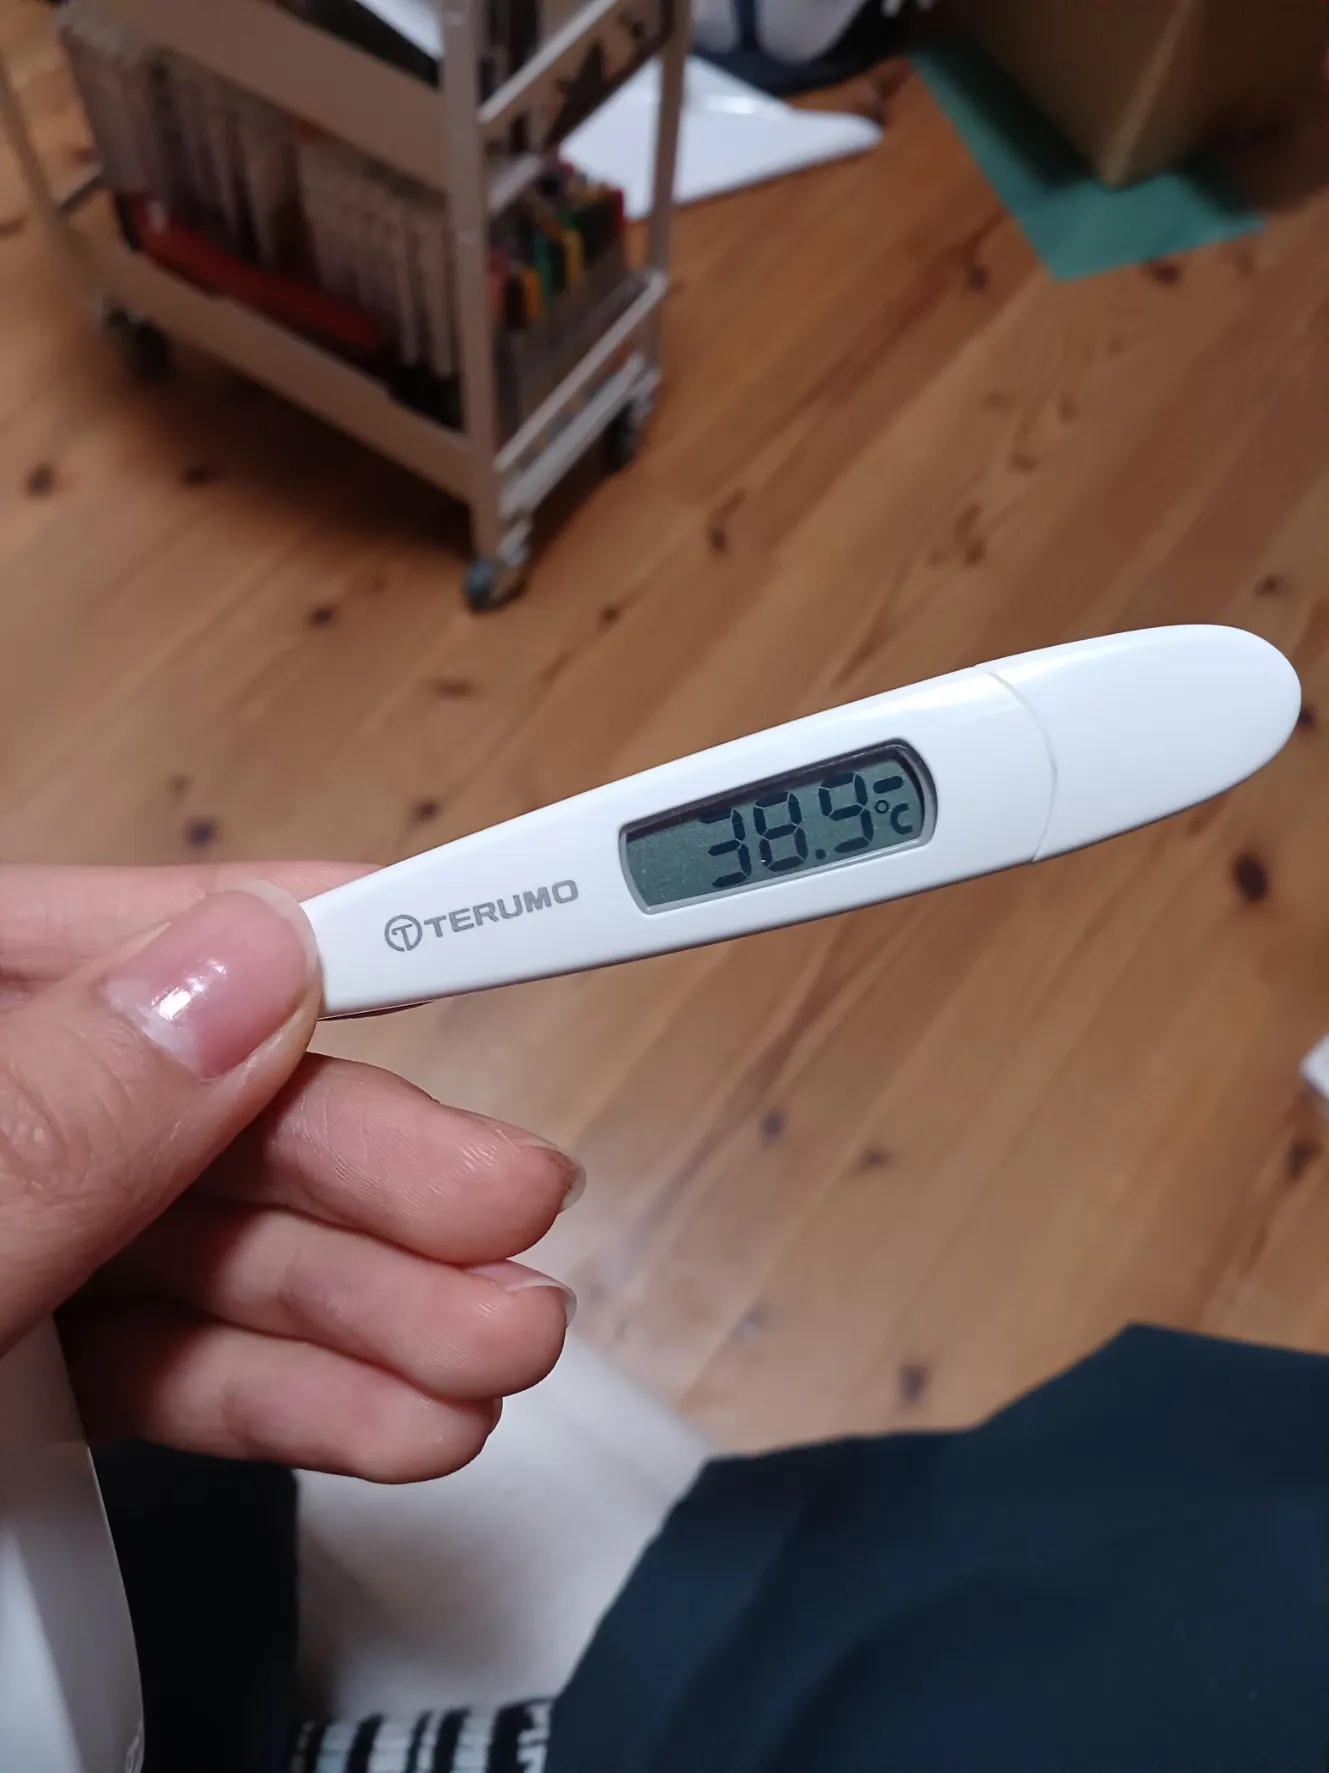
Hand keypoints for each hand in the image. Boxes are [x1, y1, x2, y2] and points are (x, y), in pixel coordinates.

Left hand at [0, 864, 579, 1481]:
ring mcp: (14, 1249)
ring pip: (214, 1248)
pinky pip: (172, 1366)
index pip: (128, 940)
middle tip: (516, 1201)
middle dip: (384, 1168)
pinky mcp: (22, 1384)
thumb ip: (50, 1118)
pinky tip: (405, 1413)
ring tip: (496, 1344)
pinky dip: (295, 1395)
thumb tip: (245, 968)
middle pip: (206, 1105)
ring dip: (377, 1306)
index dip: (316, 931)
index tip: (478, 932)